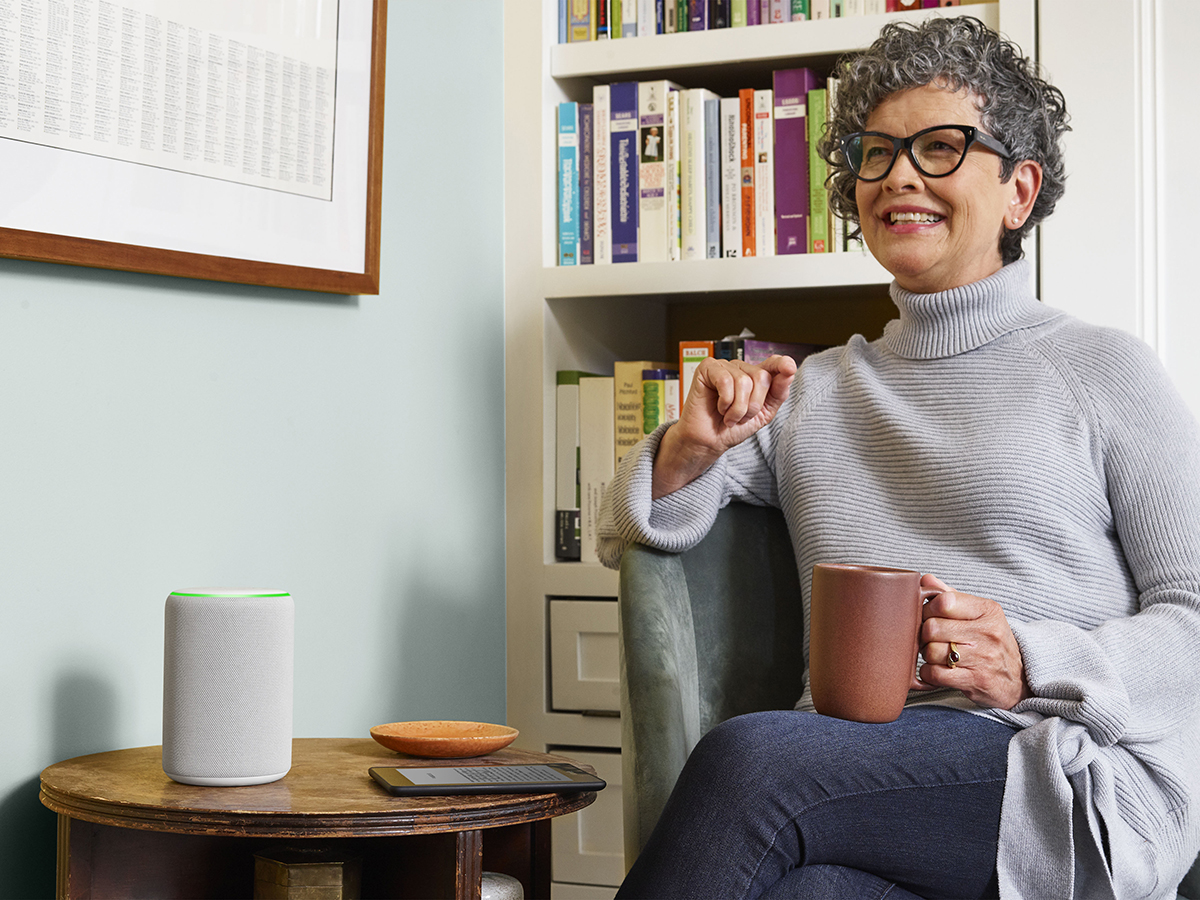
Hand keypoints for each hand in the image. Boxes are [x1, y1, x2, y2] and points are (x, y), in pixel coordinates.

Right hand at [652, 355, 796, 497]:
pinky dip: (725, 400)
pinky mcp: (707, 368)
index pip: (774, 364)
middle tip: (741, 416)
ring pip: (743, 381)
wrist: (709, 441)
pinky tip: (719, 407)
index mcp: (756, 377)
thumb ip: (778, 392)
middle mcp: (741, 369)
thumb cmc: (732, 427)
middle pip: (761, 376)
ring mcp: (724, 366)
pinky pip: (725, 380)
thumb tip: (789, 369)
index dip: (782, 364)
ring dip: (737, 408)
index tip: (789, 368)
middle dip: (753, 405)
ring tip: (729, 416)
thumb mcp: (764, 413)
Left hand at [915, 574, 1031, 709]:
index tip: (930, 615)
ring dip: (927, 655)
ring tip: (937, 654)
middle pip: (933, 628)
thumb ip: (951, 595)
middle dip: (924, 634)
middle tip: (931, 638)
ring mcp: (983, 658)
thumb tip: (926, 579)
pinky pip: (935, 674)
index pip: (944, 602)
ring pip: (932, 651)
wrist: (1018, 678)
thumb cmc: (991, 641)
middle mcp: (988, 633)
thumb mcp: (979, 613)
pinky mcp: (976, 680)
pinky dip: (928, 673)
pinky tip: (937, 669)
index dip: (928, 609)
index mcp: (988, 610)